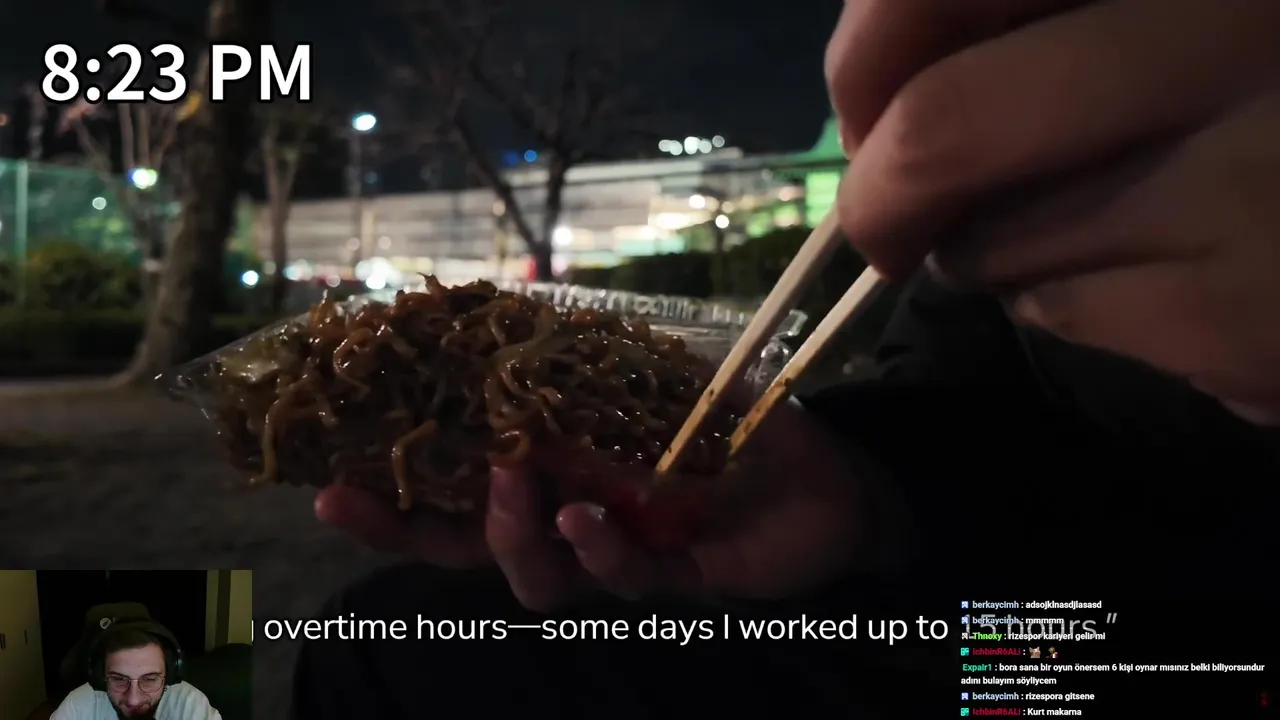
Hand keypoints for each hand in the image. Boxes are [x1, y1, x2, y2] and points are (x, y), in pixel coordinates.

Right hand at [315, 400, 911, 610]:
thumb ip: (600, 351)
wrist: (830, 479)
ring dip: (509, 536)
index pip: (460, 488)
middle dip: (402, 530)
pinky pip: (621, 580)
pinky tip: (590, 516)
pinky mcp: (673, 579)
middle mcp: (571, 518)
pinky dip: (599, 552)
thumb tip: (518, 297)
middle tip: (350, 500)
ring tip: (522, 489)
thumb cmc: (738, 423)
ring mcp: (617, 554)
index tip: (326, 470)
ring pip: (532, 577)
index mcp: (556, 470)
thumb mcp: (664, 373)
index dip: (394, 487)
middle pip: (467, 544)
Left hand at [825, 0, 1279, 420]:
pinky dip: (1065, 303)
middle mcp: (1232, 32)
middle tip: (882, 222)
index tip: (865, 98)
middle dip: (882, 193)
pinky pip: (1064, 312)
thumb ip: (1060, 25)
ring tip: (1090, 224)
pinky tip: (1163, 274)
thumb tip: (883, 86)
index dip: (869, 51)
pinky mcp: (1245, 314)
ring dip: (988, 248)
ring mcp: (1250, 181)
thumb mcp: (1191, 21)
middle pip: (946, 127)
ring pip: (996, 242)